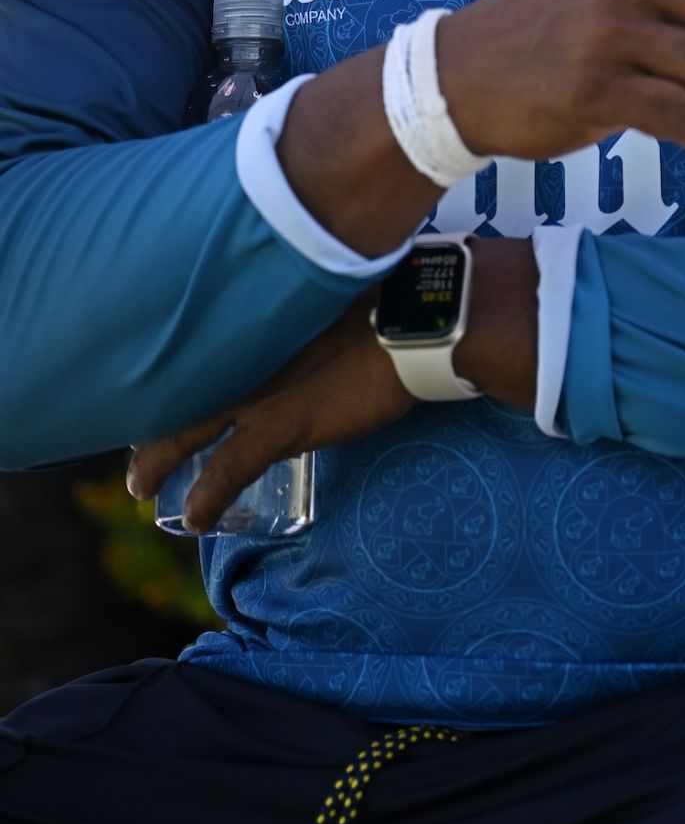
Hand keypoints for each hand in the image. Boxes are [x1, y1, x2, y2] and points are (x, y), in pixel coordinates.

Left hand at [126, 301, 414, 531]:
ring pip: (184, 431)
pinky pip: (226, 470)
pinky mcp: (279, 425)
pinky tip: (194, 519)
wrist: (409, 327)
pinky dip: (207, 497)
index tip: (158, 389)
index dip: (170, 373)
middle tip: (135, 444)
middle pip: (175, 390)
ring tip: (141, 486)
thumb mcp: (322, 304)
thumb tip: (298, 337)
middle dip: (148, 421)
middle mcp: (242, 355)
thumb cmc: (380, 309)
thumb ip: (296, 323)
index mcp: (251, 322)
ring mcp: (256, 392)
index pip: (193, 348)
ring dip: (156, 462)